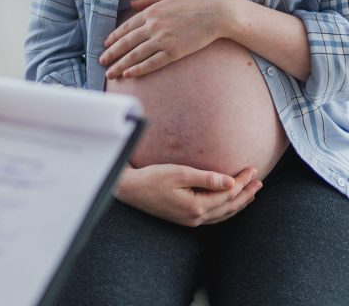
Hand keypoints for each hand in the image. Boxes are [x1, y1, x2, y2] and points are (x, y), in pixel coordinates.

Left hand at [101, 0, 226, 78]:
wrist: (217, 12)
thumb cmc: (195, 0)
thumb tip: (131, 4)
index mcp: (150, 12)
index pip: (126, 27)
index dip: (114, 37)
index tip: (105, 45)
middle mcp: (153, 26)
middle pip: (127, 42)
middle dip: (112, 53)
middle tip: (101, 62)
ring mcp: (163, 39)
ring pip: (136, 55)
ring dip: (121, 65)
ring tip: (110, 72)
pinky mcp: (174, 52)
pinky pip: (152, 63)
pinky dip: (139, 69)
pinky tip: (128, 74)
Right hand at [116, 163, 262, 226]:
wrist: (130, 190)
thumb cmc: (151, 178)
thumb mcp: (178, 173)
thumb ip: (206, 178)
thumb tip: (230, 183)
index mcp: (196, 206)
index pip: (227, 194)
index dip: (242, 181)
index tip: (253, 169)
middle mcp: (196, 217)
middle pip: (229, 206)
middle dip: (246, 193)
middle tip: (259, 181)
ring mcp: (191, 220)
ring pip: (223, 214)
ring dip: (239, 202)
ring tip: (251, 192)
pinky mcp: (185, 218)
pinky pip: (214, 216)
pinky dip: (226, 208)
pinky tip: (228, 202)